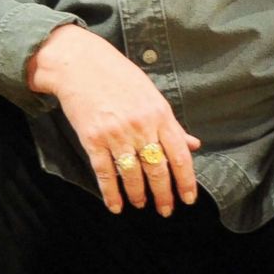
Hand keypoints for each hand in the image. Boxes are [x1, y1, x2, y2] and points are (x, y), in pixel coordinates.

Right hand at [28, 24, 200, 216]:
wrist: (80, 64)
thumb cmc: (118, 75)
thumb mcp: (151, 94)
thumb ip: (171, 123)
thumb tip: (193, 144)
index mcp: (159, 113)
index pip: (179, 155)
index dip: (186, 181)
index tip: (188, 198)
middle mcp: (141, 126)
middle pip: (157, 169)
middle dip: (164, 194)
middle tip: (166, 210)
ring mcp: (116, 134)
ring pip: (132, 175)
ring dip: (138, 195)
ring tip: (141, 204)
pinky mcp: (93, 139)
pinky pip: (105, 173)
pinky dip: (111, 193)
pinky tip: (115, 205)